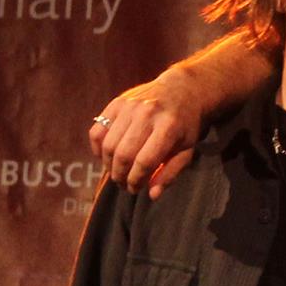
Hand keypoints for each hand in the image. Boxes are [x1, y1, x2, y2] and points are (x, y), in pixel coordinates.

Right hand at [90, 66, 206, 197]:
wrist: (183, 90)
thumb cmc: (186, 126)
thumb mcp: (187, 150)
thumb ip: (170, 173)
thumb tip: (152, 195)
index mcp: (168, 128)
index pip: (144, 162)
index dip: (136, 180)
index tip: (135, 189)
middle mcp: (147, 114)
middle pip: (123, 154)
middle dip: (120, 175)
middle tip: (123, 184)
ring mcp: (130, 106)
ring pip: (108, 144)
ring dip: (108, 165)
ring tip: (116, 173)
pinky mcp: (117, 102)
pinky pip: (97, 130)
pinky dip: (98, 148)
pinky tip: (105, 157)